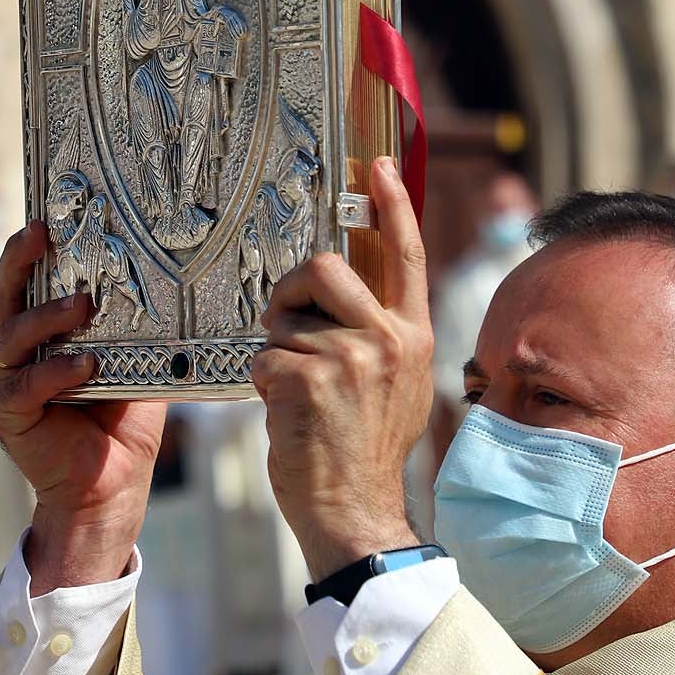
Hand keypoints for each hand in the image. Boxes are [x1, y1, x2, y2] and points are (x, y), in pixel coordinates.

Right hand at [0, 223, 165, 594]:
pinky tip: (85, 364)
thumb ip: (136, 330)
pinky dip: (55, 372)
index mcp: (41, 332)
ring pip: (14, 336)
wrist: (110, 486)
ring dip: (47, 317)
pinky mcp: (5, 416)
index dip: (31, 246)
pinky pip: (24, 386)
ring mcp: (5, 382)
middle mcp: (15, 351)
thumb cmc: (122, 420)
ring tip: (83, 305)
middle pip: (6, 294)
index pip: (28, 279)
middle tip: (43, 233)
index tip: (50, 215)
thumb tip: (175, 281)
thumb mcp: (135, 363)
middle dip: (20, 259)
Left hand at [253, 156, 433, 578]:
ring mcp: (348, 359)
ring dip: (277, 351)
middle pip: (323, 267)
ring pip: (284, 319)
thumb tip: (350, 291)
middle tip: (288, 325)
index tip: (378, 164)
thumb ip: (382, 334)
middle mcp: (387, 339)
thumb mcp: (398, 384)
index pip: (405, 255)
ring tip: (297, 390)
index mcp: (412, 335)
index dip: (392, 204)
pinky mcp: (307, 380)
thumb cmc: (367, 448)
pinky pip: (263, 356)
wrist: (356, 510)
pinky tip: (286, 413)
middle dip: (292, 290)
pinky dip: (262, 383)